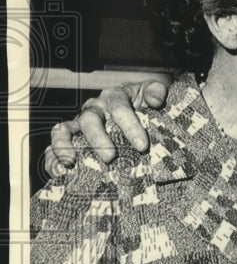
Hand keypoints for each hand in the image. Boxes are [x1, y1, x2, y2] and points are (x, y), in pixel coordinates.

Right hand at [44, 80, 166, 175]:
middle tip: (110, 157)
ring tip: (70, 162)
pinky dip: (52, 158)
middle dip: (98, 139)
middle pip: (90, 120)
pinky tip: (60, 172)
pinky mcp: (72, 140)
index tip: (142, 145)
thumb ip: (157, 91)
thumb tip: (155, 101)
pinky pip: (54, 147)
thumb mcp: (154, 92)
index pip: (120, 108)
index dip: (130, 126)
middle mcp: (94, 109)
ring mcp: (80, 124)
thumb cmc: (146, 103)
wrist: (138, 109)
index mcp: (114, 97)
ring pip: (63, 130)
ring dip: (64, 146)